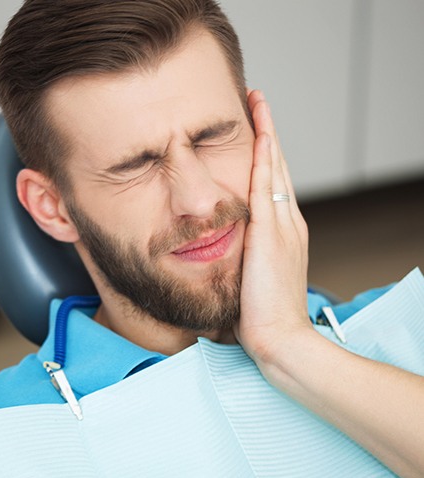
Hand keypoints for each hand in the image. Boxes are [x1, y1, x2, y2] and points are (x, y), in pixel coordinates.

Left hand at [235, 90, 311, 373]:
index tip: (257, 134)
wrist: (280, 339)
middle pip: (279, 169)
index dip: (267, 157)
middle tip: (259, 104)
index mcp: (283, 235)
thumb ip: (244, 260)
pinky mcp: (272, 233)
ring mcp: (283, 226)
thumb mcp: (253, 280)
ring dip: (267, 134)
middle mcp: (288, 224)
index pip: (275, 186)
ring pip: (276, 169)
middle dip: (268, 134)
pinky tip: (261, 133)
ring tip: (259, 104)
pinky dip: (265, 157)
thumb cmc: (262, 316)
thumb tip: (224, 254)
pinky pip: (268, 186)